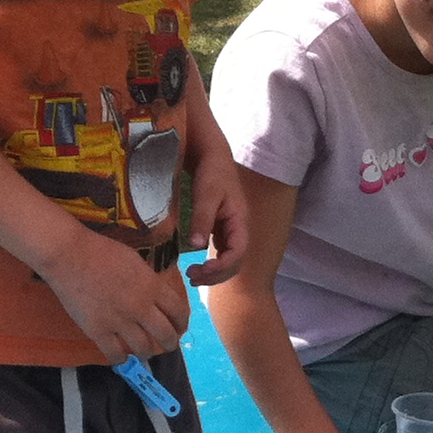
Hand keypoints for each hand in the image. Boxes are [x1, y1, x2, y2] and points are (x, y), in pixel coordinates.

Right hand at [43, 235, 188, 363]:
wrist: (69, 255)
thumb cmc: (101, 251)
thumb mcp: (135, 262)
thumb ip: (148, 282)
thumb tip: (156, 297)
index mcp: (152, 287)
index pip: (178, 311)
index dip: (182, 323)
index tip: (180, 327)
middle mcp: (140, 307)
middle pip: (166, 334)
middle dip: (170, 343)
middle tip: (168, 345)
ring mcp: (119, 321)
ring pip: (143, 348)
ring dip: (147, 352)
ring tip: (145, 351)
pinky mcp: (98, 331)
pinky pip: (115, 354)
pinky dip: (122, 358)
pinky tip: (121, 355)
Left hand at [183, 150, 248, 287]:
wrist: (212, 156)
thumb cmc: (211, 172)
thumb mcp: (206, 193)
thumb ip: (202, 219)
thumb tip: (196, 246)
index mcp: (240, 220)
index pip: (239, 251)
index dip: (223, 265)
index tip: (202, 268)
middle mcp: (238, 229)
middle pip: (235, 262)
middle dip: (216, 274)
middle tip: (192, 277)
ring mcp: (230, 230)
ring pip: (229, 260)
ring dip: (213, 273)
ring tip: (192, 276)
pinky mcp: (221, 230)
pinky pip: (221, 253)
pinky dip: (210, 264)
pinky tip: (195, 266)